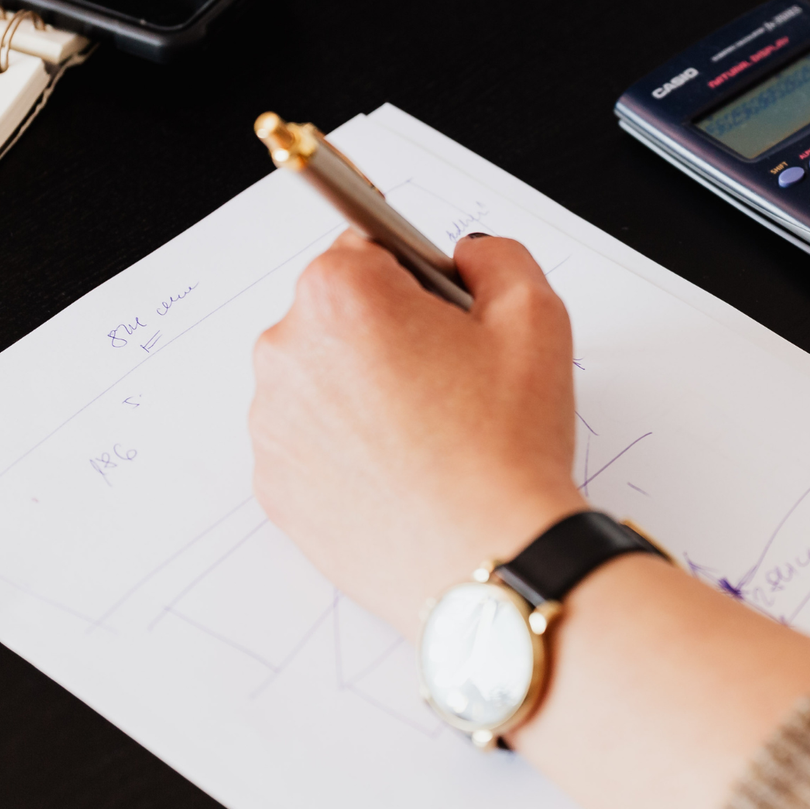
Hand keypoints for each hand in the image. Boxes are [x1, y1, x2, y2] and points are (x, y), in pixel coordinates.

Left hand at [249, 233, 583, 632]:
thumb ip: (496, 258)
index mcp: (340, 295)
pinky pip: (311, 444)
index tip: (446, 319)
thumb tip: (467, 258)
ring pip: (322, 381)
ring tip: (429, 438)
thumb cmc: (507, 446)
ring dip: (364, 393)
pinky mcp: (274, 486)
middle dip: (388, 336)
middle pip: (337, 315)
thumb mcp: (536, 316)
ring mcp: (273, 424)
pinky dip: (348, 450)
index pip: (366, 249)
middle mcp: (287, 352)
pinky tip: (402, 473)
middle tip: (451, 385)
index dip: (418, 282)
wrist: (489, 559)